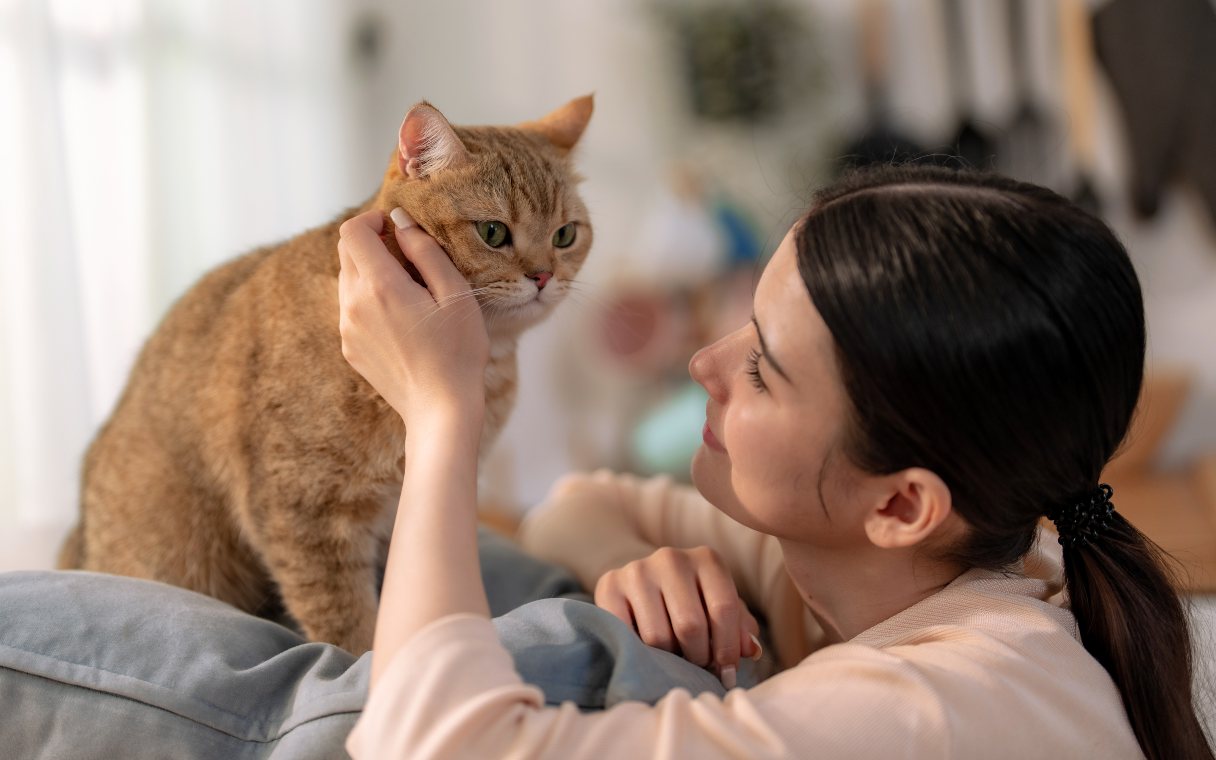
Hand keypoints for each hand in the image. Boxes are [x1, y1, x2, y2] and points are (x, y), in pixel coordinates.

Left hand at [337, 208, 489, 422]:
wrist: (441, 409)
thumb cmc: (457, 351)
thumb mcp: (455, 294)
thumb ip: (425, 251)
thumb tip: (401, 222)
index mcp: (380, 286)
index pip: (351, 232)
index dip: (371, 219)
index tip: (395, 227)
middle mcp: (353, 305)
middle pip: (346, 253)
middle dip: (372, 243)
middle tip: (408, 256)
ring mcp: (347, 329)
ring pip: (348, 281)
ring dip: (371, 273)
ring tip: (409, 292)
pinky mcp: (350, 348)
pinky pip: (351, 309)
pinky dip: (370, 301)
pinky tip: (402, 321)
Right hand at [595, 545, 761, 687]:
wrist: (644, 582)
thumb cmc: (691, 601)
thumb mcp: (719, 607)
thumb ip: (740, 627)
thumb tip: (750, 649)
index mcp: (707, 559)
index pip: (723, 610)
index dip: (727, 649)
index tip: (727, 671)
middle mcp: (671, 558)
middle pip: (690, 626)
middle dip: (698, 657)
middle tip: (698, 665)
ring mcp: (637, 570)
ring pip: (657, 636)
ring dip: (669, 658)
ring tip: (674, 656)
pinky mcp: (608, 585)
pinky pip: (626, 634)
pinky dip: (640, 651)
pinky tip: (648, 649)